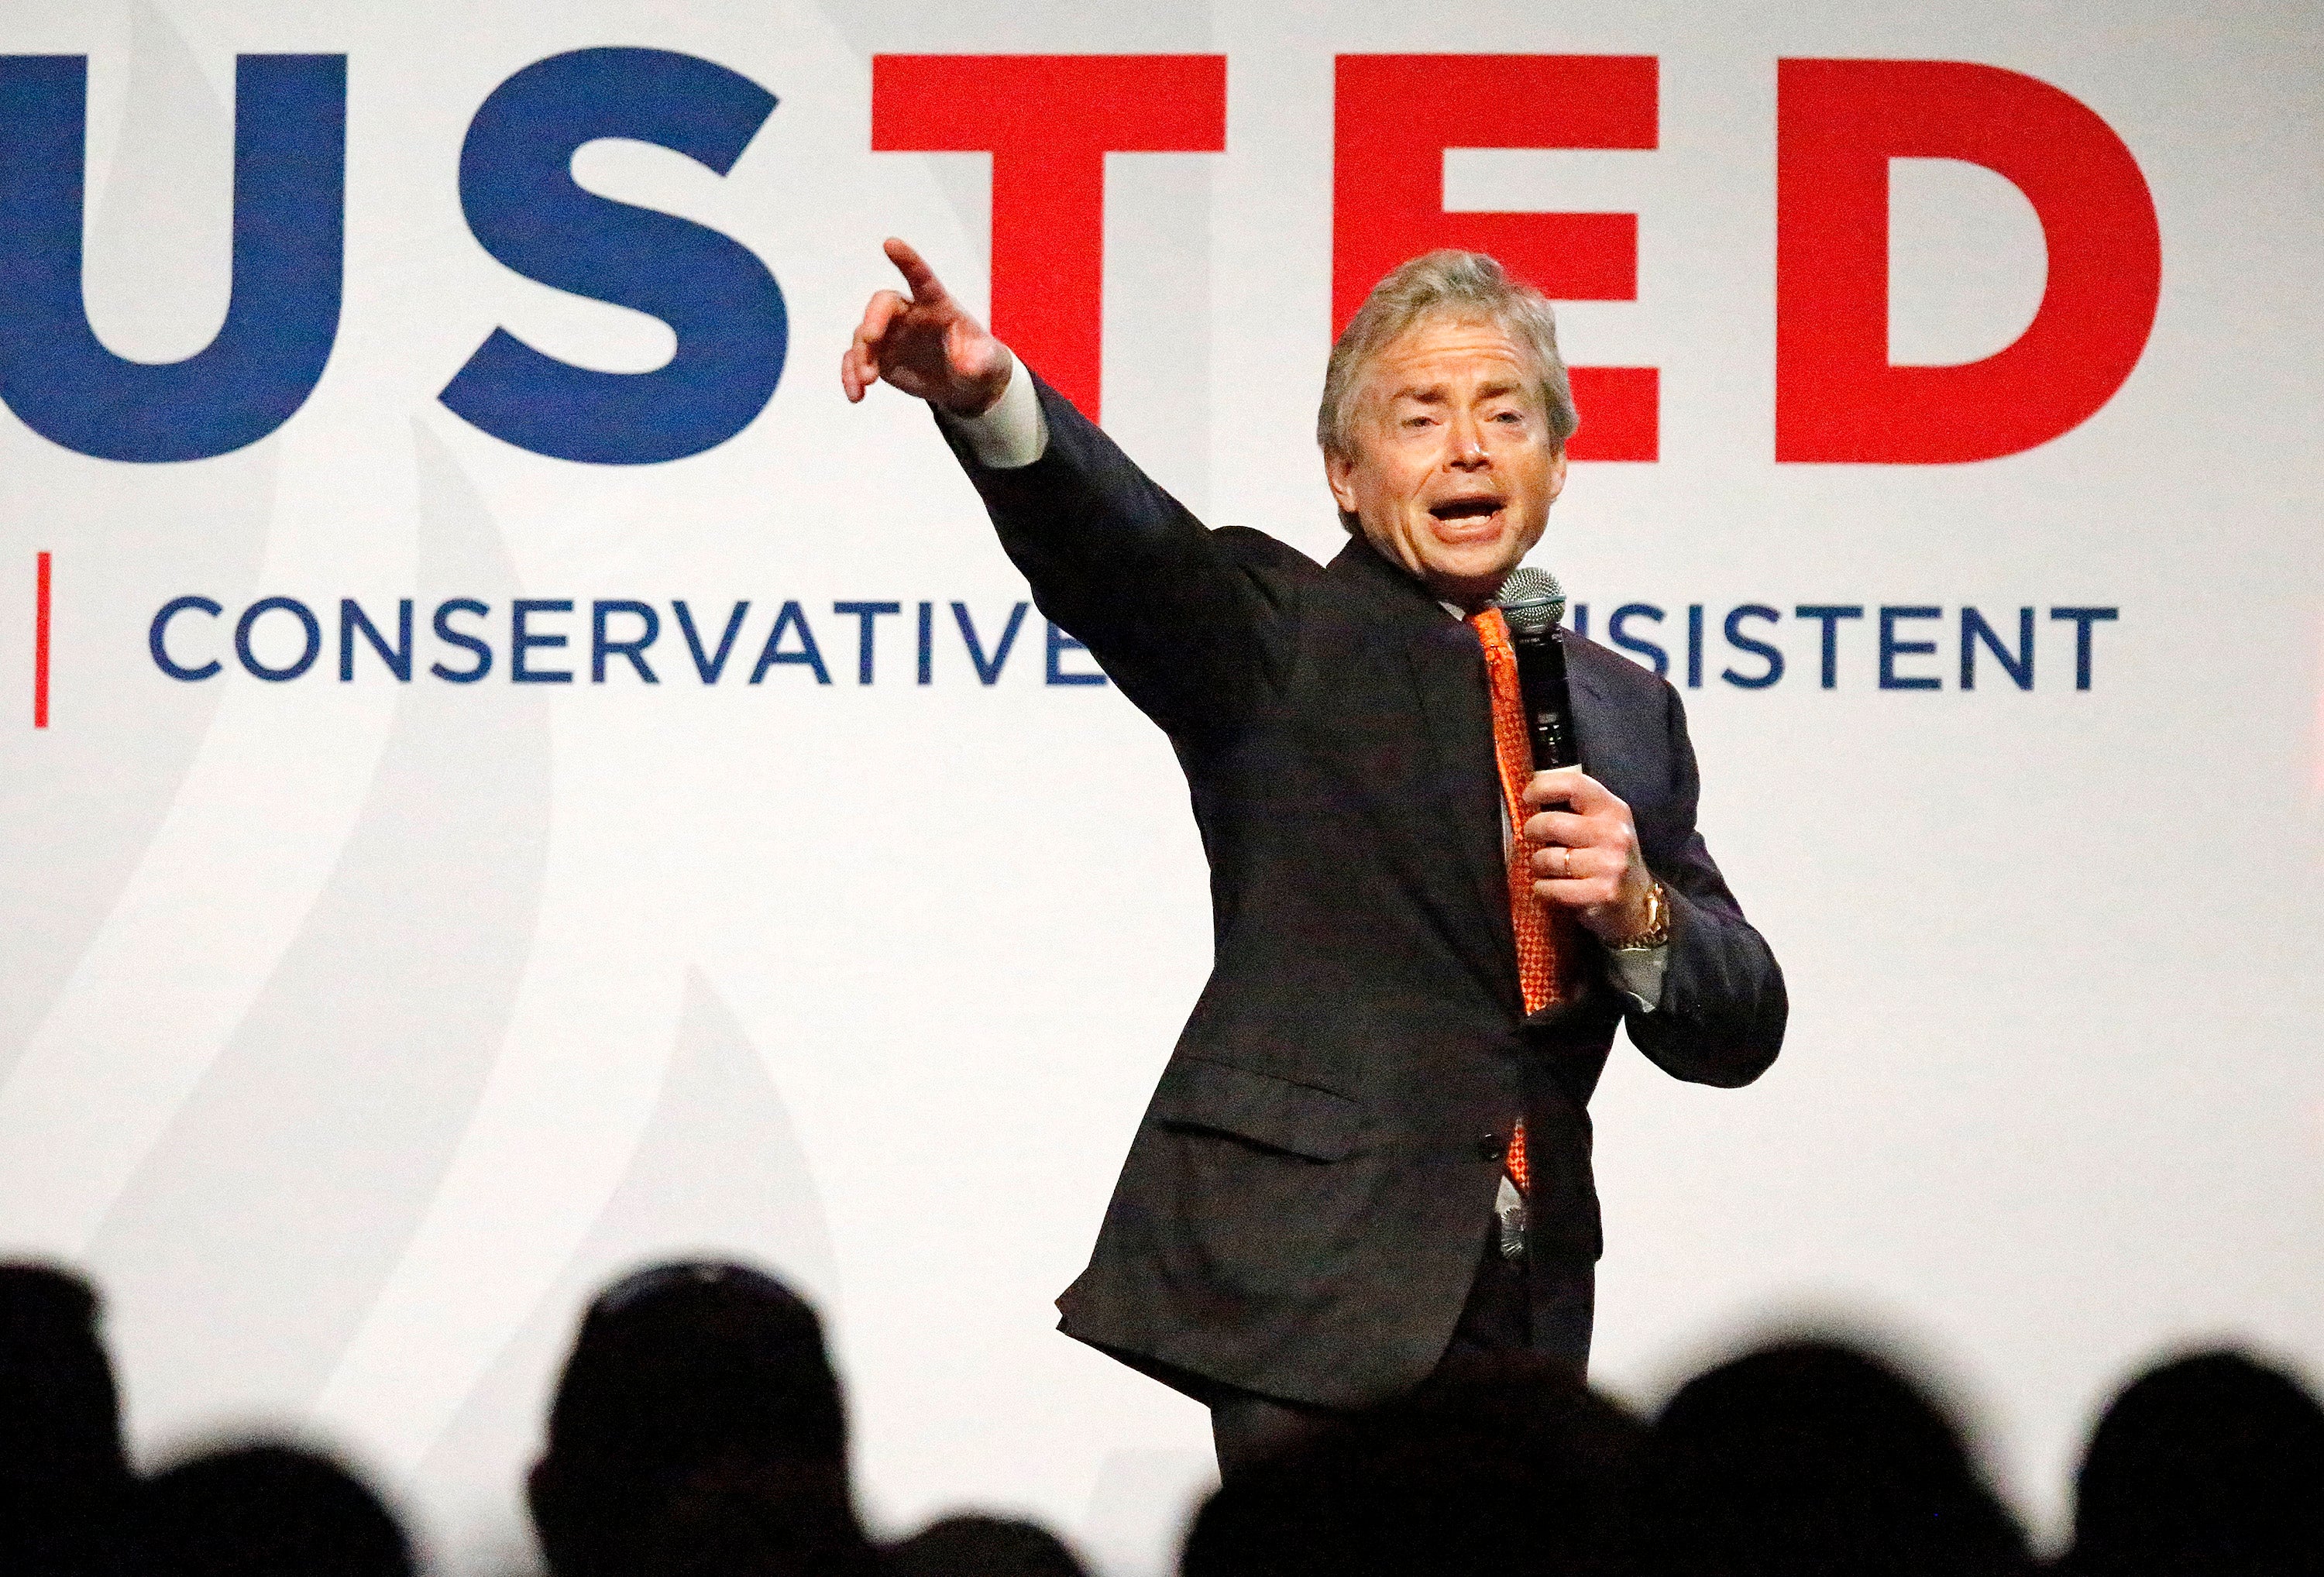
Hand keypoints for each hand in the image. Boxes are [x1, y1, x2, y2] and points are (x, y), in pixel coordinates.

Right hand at [840, 238, 1013, 415]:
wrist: (966, 383)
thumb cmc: (979, 362)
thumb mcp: (987, 363)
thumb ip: (978, 359)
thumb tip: (966, 363)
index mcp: (937, 305)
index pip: (921, 278)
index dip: (907, 261)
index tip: (890, 243)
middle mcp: (909, 314)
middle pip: (883, 305)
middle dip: (873, 320)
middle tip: (869, 342)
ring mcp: (891, 335)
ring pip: (863, 336)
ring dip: (860, 357)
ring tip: (867, 383)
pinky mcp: (880, 356)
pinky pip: (856, 360)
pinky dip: (850, 375)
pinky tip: (856, 395)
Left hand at [1521, 767, 1655, 942]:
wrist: (1638, 903)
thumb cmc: (1609, 858)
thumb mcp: (1603, 825)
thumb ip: (1576, 808)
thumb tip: (1531, 796)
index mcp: (1613, 809)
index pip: (1574, 784)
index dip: (1543, 786)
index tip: (1527, 797)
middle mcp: (1614, 834)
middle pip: (1551, 823)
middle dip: (1532, 831)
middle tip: (1532, 837)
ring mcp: (1610, 865)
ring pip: (1546, 858)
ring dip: (1537, 864)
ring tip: (1545, 867)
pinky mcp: (1601, 893)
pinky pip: (1550, 888)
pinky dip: (1542, 889)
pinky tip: (1548, 888)